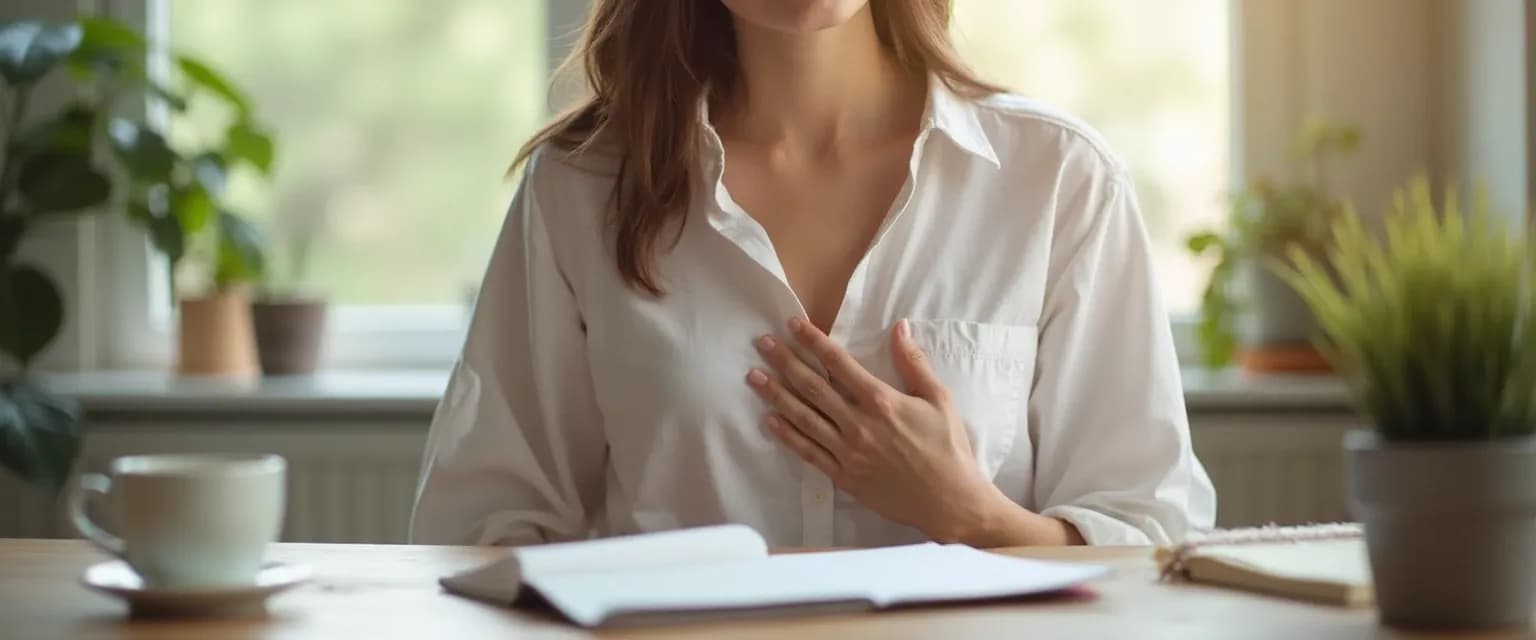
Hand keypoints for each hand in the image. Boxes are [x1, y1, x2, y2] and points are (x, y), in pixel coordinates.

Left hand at [745, 317, 1006, 542]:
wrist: (950, 501)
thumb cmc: (949, 448)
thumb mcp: (939, 399)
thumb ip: (914, 363)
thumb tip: (899, 328)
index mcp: (881, 401)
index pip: (839, 363)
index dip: (813, 341)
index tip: (793, 325)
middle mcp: (858, 424)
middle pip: (813, 387)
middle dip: (785, 362)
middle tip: (762, 344)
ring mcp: (848, 452)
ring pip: (804, 418)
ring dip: (776, 396)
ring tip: (754, 377)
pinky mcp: (844, 476)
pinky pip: (809, 453)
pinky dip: (787, 437)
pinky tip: (769, 422)